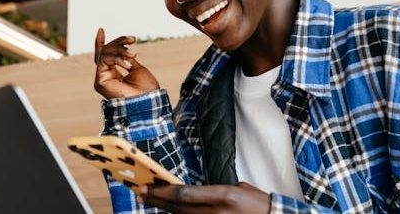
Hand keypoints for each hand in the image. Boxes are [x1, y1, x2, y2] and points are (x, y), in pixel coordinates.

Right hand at [93, 28, 159, 98]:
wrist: (148, 102)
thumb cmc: (146, 89)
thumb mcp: (137, 69)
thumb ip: (126, 59)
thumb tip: (122, 50)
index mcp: (114, 75)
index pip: (104, 56)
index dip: (101, 43)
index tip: (100, 29)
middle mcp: (106, 77)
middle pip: (105, 52)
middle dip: (119, 43)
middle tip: (132, 39)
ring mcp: (102, 80)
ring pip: (104, 54)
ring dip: (120, 50)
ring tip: (133, 54)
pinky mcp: (100, 82)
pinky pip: (104, 61)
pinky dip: (117, 59)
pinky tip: (128, 64)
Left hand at [138, 183, 270, 213]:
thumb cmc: (258, 204)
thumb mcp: (237, 188)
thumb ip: (212, 190)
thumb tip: (192, 193)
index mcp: (223, 196)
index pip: (185, 194)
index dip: (163, 192)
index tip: (148, 187)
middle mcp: (216, 212)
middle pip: (178, 207)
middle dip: (157, 200)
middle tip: (141, 193)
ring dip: (163, 209)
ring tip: (149, 200)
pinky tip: (169, 212)